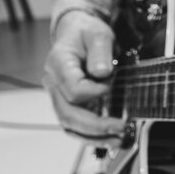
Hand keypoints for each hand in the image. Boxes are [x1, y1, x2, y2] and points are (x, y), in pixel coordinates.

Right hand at [43, 10, 123, 145]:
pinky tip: (111, 138)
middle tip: (121, 127)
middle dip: (96, 126)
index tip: (112, 83)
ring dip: (94, 137)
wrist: (77, 33)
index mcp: (58, 64)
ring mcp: (58, 96)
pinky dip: (92, 135)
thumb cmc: (87, 32)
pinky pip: (76, 125)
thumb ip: (100, 51)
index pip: (74, 90)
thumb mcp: (98, 33)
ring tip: (119, 140)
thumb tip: (103, 73)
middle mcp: (54, 83)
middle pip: (68, 115)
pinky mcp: (68, 104)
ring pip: (70, 125)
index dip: (96, 92)